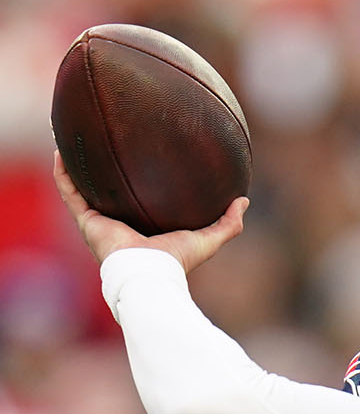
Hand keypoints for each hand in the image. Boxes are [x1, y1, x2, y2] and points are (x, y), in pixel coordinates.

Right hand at [53, 149, 247, 273]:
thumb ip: (228, 224)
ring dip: (78, 166)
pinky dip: (63, 172)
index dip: (139, 186)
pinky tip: (61, 149)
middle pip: (111, 194)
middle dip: (106, 173)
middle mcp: (120, 224)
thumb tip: (244, 201)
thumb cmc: (177, 261)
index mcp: (145, 229)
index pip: (140, 203)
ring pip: (84, 189)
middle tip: (106, 144)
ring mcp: (101, 222)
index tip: (142, 161)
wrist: (150, 273)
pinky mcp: (87, 221)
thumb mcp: (208, 239)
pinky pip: (69, 191)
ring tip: (75, 139)